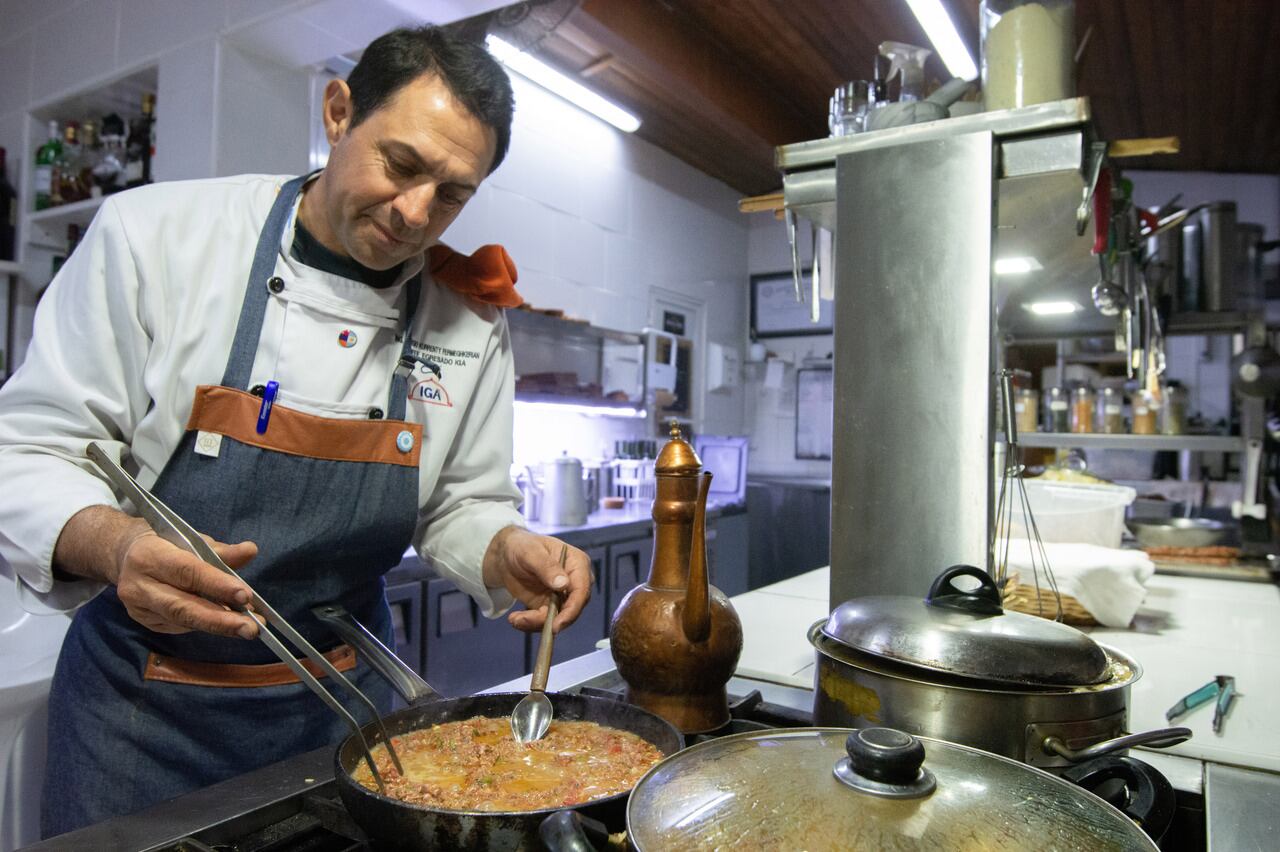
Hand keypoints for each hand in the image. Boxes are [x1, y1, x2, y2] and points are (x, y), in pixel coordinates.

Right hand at [114, 530, 260, 638]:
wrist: (127, 554)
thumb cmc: (167, 544)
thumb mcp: (192, 539)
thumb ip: (221, 550)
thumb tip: (251, 551)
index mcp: (150, 556)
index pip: (186, 572)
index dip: (216, 585)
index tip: (245, 595)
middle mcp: (139, 585)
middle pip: (182, 607)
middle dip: (220, 620)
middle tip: (251, 628)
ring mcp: (139, 608)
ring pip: (183, 621)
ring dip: (218, 625)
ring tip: (248, 627)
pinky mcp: (145, 622)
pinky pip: (180, 627)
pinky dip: (206, 625)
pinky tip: (227, 624)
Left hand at [483, 527, 591, 631]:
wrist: (507, 555)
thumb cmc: (522, 546)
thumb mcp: (531, 552)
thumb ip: (547, 566)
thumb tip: (563, 584)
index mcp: (577, 564)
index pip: (582, 591)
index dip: (572, 610)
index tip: (557, 624)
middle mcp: (574, 582)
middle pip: (572, 609)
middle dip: (550, 620)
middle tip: (525, 621)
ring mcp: (563, 596)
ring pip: (558, 619)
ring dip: (535, 623)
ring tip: (515, 619)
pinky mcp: (550, 606)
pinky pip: (545, 621)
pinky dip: (529, 624)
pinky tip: (515, 618)